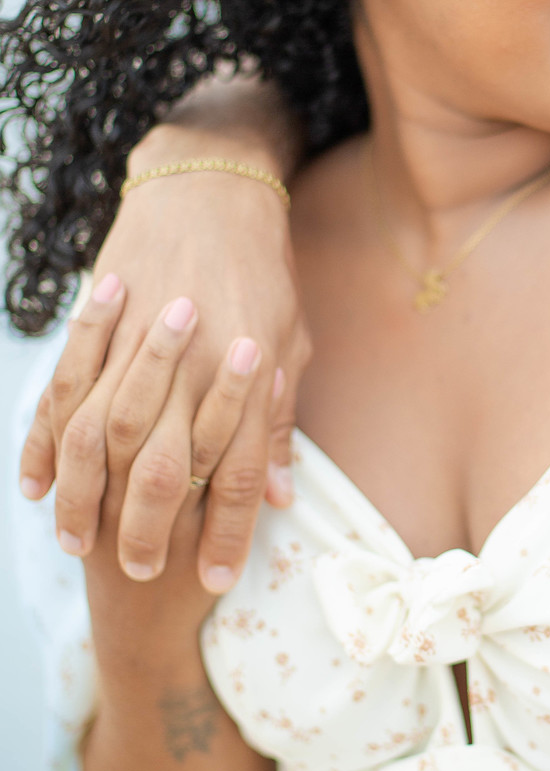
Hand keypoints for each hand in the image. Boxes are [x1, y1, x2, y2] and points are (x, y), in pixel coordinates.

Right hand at [19, 150, 309, 594]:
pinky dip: (43, 444)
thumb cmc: (266, 272)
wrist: (214, 188)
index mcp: (247, 380)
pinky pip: (60, 397)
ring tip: (78, 547)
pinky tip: (35, 487)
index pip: (236, 478)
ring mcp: (139, 348)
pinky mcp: (100, 329)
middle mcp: (191, 371)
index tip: (212, 583)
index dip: (224, 535)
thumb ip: (280, 423)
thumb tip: (280, 496)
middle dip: (148, 532)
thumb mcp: (294, 343)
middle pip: (162, 473)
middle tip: (138, 577)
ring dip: (87, 501)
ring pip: (101, 444)